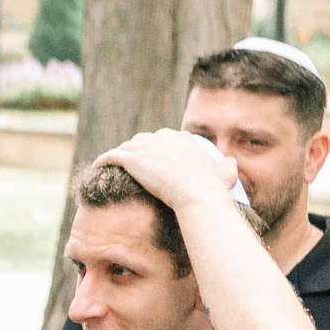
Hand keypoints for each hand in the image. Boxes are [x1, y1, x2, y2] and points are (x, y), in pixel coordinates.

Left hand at [95, 130, 240, 212]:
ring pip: (127, 146)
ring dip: (120, 153)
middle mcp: (164, 139)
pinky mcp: (132, 159)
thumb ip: (228, 165)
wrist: (196, 192)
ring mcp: (147, 147)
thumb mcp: (226, 173)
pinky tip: (98, 165)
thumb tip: (232, 161)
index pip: (164, 137)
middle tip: (131, 159)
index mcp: (183, 140)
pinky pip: (112, 155)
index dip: (157, 146)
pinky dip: (104, 159)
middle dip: (137, 147)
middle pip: (143, 139)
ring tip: (114, 162)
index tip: (153, 155)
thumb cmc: (212, 186)